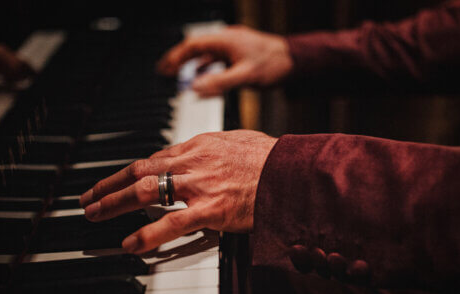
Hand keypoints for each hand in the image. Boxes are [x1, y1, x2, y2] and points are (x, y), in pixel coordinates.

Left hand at [80, 130, 277, 252]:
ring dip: (115, 202)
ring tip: (94, 214)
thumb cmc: (269, 158)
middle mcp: (192, 161)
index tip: (113, 181)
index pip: (153, 158)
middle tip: (88, 198)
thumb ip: (210, 148)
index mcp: (198, 145)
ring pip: (146, 191)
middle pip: (139, 170)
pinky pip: (171, 222)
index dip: (127, 172)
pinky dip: (147, 233)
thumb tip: (194, 152)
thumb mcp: (235, 141)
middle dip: (109, 185)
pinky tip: (130, 244)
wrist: (292, 172)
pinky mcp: (211, 209)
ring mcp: (199, 185)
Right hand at [157, 25, 293, 95]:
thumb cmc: (274, 65)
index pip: (192, 46)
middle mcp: (227, 40)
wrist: (296, 61)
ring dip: (191, 64)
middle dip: (179, 60)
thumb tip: (194, 88)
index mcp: (225, 41)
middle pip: (196, 48)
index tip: (163, 69)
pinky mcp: (240, 54)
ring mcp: (233, 46)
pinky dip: (206, 68)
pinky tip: (202, 78)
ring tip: (178, 75)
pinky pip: (217, 59)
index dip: (175, 57)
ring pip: (206, 54)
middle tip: (164, 72)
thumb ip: (218, 83)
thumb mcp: (244, 76)